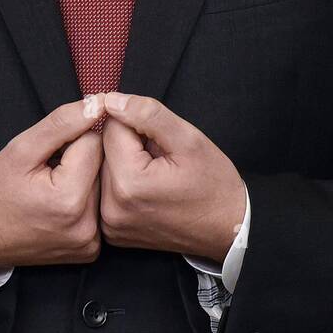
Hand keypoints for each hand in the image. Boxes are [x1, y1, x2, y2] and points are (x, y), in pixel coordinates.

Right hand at [0, 95, 104, 272]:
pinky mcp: (89, 249)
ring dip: (82, 178)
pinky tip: (57, 205)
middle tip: (48, 170)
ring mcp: (89, 241)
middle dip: (78, 159)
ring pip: (102, 186)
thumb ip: (62, 123)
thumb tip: (97, 104)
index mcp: (70, 199)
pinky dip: (82, 200)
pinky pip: (97, 209)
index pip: (94, 142)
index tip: (49, 152)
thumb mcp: (21, 148)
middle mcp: (86, 225)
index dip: (70, 139)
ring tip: (50, 188)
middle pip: (101, 166)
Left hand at [98, 92, 245, 261]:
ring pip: (104, 169)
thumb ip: (147, 114)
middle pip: (104, 150)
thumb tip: (111, 99)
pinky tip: (148, 190)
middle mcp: (112, 208)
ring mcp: (111, 224)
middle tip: (162, 159)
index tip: (160, 139)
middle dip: (130, 144)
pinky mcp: (112, 232)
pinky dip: (123, 183)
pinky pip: (107, 191)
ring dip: (126, 162)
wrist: (228, 228)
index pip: (111, 128)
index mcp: (128, 183)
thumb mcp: (188, 139)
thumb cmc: (214, 184)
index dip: (137, 124)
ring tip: (157, 175)